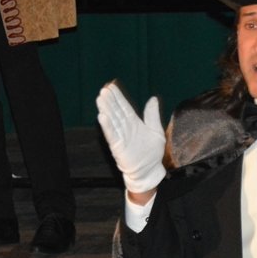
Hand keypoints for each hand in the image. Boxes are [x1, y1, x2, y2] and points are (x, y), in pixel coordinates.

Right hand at [96, 83, 166, 197]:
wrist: (150, 171)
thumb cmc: (152, 153)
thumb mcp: (156, 131)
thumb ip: (152, 115)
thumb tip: (153, 99)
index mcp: (134, 123)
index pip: (124, 106)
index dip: (117, 96)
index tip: (111, 86)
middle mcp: (125, 128)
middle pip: (116, 111)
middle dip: (110, 100)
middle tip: (103, 89)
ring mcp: (121, 137)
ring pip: (112, 121)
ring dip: (106, 110)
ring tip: (100, 98)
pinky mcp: (118, 147)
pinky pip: (112, 135)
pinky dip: (107, 126)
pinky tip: (101, 116)